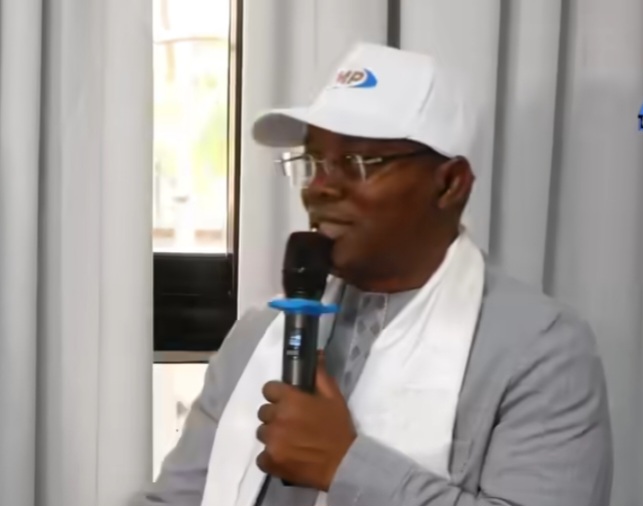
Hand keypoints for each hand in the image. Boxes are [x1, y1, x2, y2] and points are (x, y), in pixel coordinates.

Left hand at [255, 352, 356, 490]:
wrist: (343, 465)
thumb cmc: (338, 429)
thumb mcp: (334, 398)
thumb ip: (320, 375)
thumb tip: (315, 354)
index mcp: (289, 400)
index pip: (269, 389)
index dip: (277, 394)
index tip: (287, 400)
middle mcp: (276, 418)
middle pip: (264, 412)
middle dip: (276, 415)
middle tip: (292, 423)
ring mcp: (271, 441)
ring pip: (262, 433)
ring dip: (273, 435)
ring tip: (290, 441)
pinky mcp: (270, 462)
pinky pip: (261, 456)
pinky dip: (271, 457)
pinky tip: (285, 456)